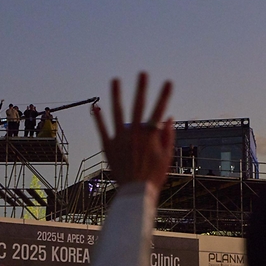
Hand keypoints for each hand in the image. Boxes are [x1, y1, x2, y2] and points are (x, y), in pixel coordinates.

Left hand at [92, 72, 173, 188]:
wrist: (135, 192)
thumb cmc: (153, 175)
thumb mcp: (166, 156)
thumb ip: (168, 135)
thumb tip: (168, 118)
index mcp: (150, 135)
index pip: (159, 110)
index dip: (164, 95)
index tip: (169, 82)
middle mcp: (135, 133)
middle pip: (138, 106)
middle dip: (141, 88)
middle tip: (143, 73)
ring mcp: (120, 138)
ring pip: (117, 112)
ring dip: (116, 94)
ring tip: (115, 79)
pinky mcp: (108, 146)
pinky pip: (102, 129)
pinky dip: (99, 118)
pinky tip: (96, 106)